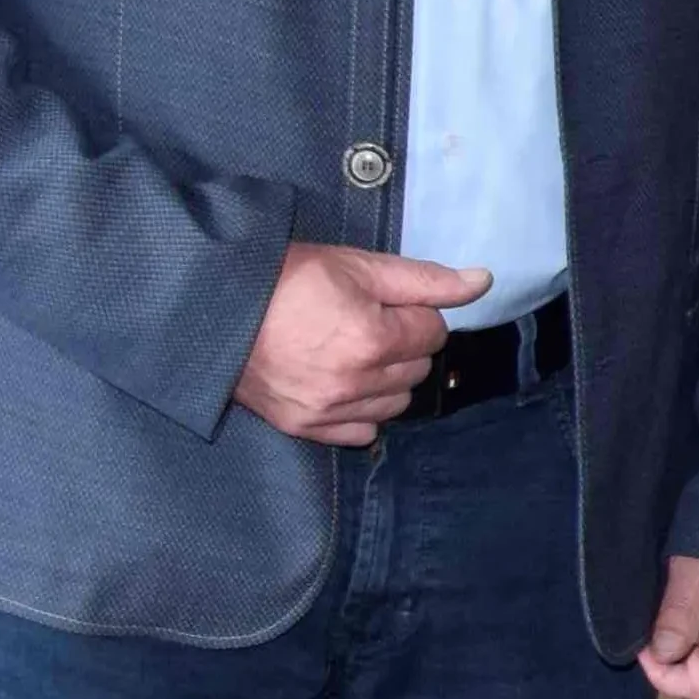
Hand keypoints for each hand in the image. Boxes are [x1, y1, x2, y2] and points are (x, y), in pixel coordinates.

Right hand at [233, 244, 488, 446]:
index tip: (385, 303)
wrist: (215, 307)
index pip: (433, 332)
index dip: (414, 313)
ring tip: (353, 351)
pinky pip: (361, 433)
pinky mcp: (305, 426)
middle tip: (366, 322)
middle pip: (417, 369)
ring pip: (396, 404)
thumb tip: (482, 281)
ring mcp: (329, 410)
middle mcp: (355, 382)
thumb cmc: (286, 279)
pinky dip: (362, 412)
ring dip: (387, 379)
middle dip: (404, 345)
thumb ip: (426, 280)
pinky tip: (343, 384)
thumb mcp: (357, 265)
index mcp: (372, 339)